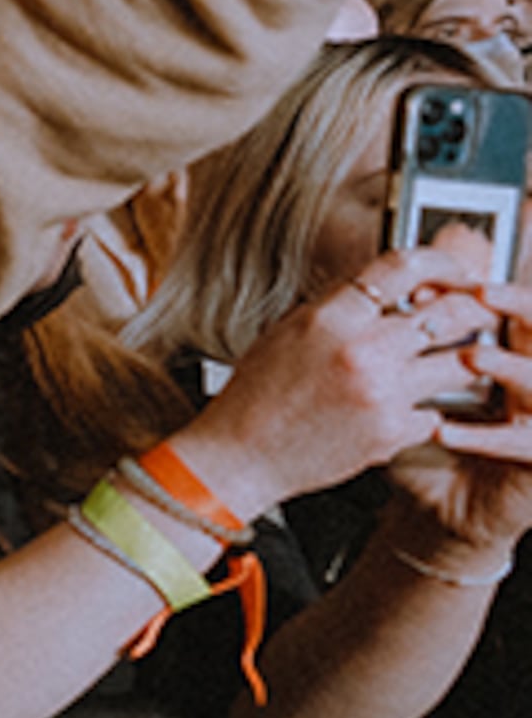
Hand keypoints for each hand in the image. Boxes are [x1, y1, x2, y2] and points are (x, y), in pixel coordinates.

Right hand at [176, 233, 525, 515]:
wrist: (241, 455)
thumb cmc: (257, 395)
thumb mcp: (289, 332)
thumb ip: (343, 308)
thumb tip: (395, 288)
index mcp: (329, 318)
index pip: (403, 267)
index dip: (441, 261)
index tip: (453, 269)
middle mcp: (361, 351)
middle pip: (451, 311)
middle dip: (474, 308)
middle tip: (476, 311)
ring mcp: (382, 393)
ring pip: (461, 362)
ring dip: (464, 359)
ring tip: (455, 360)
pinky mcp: (393, 432)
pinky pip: (437, 411)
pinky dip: (428, 410)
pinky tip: (406, 408)